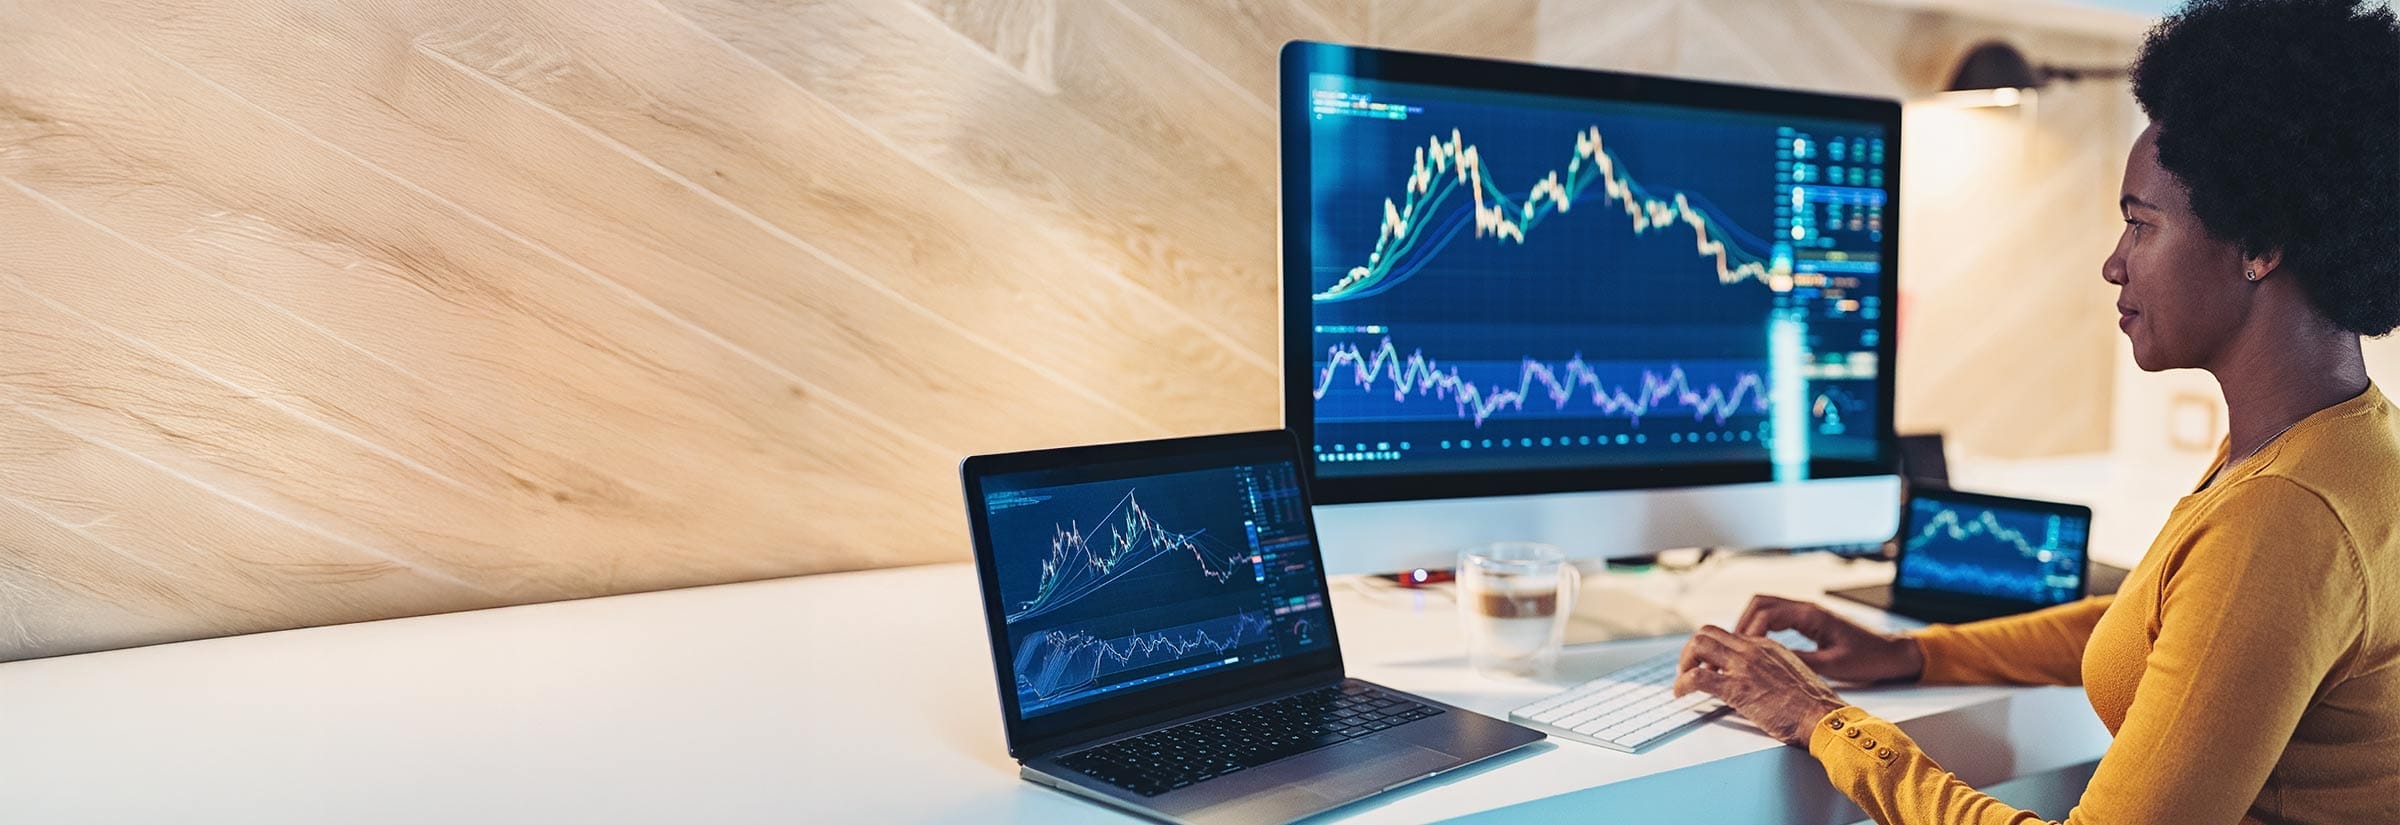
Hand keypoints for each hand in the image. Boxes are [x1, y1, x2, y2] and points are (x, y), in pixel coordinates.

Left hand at [1673, 625, 1847, 745]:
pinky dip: (1682, 684)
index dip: (1711, 650)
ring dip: (1684, 663)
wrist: (1823, 717)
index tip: (1707, 666)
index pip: (1727, 635)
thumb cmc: (1812, 705)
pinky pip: (1696, 678)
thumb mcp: (1791, 674)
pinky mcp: (1736, 688)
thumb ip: (1771, 668)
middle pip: (1707, 633)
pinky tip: (1680, 694)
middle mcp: (1753, 649)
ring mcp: (1743, 666)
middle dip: (1691, 650)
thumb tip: (1756, 678)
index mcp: (1766, 645)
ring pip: (1698, 645)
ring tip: (1683, 680)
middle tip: (1688, 670)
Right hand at [1734, 595, 1923, 684]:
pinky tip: (1759, 648)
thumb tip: (1769, 663)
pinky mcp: (1810, 621)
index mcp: (1811, 615)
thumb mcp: (1834, 665)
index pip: (1765, 613)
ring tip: (1741, 649)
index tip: (1739, 652)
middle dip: (1741, 624)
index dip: (1747, 631)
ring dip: (1749, 625)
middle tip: (1732, 648)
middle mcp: (1806, 609)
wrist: (1893, 653)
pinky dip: (1762, 628)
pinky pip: (1777, 618)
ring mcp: (1807, 613)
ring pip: (1766, 608)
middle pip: (1759, 604)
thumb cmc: (1870, 658)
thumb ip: (1800, 661)